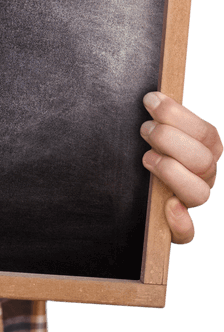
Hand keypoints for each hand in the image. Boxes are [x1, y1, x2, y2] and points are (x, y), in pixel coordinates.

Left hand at [140, 92, 221, 244]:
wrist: (126, 190)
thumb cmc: (144, 149)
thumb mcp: (154, 131)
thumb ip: (161, 116)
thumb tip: (154, 98)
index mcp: (203, 150)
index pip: (206, 133)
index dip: (178, 115)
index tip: (150, 100)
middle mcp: (203, 177)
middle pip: (203, 161)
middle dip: (170, 139)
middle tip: (145, 130)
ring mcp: (190, 202)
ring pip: (199, 194)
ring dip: (172, 172)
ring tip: (147, 158)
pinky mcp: (176, 228)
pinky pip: (188, 233)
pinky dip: (180, 221)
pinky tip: (168, 206)